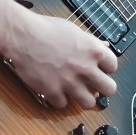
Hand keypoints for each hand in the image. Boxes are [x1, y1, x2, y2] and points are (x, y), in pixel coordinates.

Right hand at [1, 12, 117, 108]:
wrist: (22, 36)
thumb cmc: (46, 29)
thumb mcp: (74, 30)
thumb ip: (91, 42)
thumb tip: (103, 46)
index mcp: (93, 51)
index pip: (113, 66)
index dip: (106, 68)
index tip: (99, 69)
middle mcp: (86, 69)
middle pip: (109, 90)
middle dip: (102, 88)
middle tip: (93, 86)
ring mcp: (70, 82)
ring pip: (89, 103)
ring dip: (82, 98)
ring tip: (75, 91)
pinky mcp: (53, 92)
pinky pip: (63, 105)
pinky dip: (59, 99)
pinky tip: (55, 90)